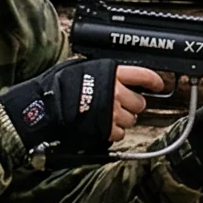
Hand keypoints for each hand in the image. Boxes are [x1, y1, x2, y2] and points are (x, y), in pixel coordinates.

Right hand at [0, 58, 153, 159]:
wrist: (43, 109)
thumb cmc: (56, 88)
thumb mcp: (80, 68)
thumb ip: (101, 71)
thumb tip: (112, 74)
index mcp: (111, 73)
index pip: (143, 75)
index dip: (154, 81)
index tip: (159, 86)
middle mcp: (115, 92)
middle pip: (140, 102)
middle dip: (132, 105)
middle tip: (119, 106)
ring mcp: (112, 112)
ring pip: (131, 120)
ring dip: (122, 120)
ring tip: (106, 117)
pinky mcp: (106, 130)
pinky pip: (120, 134)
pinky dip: (113, 133)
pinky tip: (101, 127)